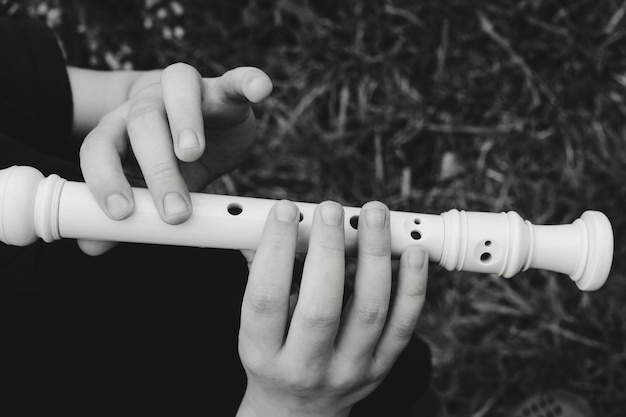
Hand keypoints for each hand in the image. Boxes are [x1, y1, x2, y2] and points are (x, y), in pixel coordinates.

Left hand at [77, 63, 271, 254]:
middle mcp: (149, 103)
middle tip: (175, 212)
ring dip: (185, 121)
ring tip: (192, 154)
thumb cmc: (173, 160)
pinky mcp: (226, 89)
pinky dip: (248, 81)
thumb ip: (132, 211)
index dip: (105, 178)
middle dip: (156, 170)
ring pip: (179, 89)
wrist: (203, 125)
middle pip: (142, 123)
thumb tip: (93, 245)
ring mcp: (187, 91)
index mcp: (121, 130)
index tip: (122, 214)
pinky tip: (259, 90)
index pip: (100, 147)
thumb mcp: (152, 188)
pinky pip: (236, 79)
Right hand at [237, 200, 428, 416]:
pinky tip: (412, 253)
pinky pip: (403, 325)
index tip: (285, 211)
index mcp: (263, 353)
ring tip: (375, 215)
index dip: (274, 249)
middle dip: (328, 250)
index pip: (265, 298)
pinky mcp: (381, 367)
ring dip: (375, 257)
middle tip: (332, 210)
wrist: (298, 410)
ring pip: (369, 311)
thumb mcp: (255, 326)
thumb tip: (267, 222)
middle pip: (321, 307)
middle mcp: (305, 367)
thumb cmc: (274, 356)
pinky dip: (412, 286)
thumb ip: (262, 273)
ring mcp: (349, 369)